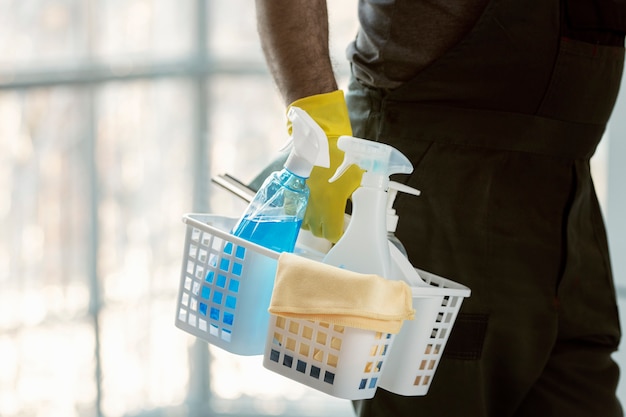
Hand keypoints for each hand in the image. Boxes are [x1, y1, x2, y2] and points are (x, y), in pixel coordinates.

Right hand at [287, 90, 362, 242]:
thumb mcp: (357, 175)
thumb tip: (369, 198)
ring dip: (313, 222)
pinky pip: (292, 211)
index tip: (342, 231)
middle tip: (333, 221)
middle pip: (317, 232)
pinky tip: (307, 204)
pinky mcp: (290, 191)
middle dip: (326, 229)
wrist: (318, 139)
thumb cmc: (338, 155)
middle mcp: (312, 207)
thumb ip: (362, 191)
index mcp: (330, 206)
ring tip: (320, 213)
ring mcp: (299, 200)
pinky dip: (299, 211)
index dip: (338, 235)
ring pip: (304, 223)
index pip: (332, 235)